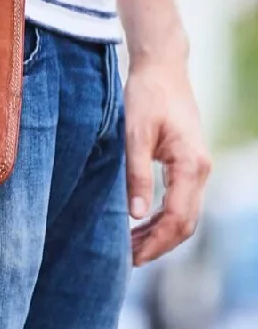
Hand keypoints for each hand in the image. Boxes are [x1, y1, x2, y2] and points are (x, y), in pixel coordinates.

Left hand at [125, 54, 211, 265]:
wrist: (162, 68)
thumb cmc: (146, 96)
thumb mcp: (134, 134)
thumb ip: (136, 175)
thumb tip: (135, 216)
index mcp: (191, 165)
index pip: (177, 218)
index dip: (155, 243)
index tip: (132, 259)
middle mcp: (201, 169)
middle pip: (185, 223)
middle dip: (158, 245)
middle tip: (127, 261)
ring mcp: (198, 167)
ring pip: (185, 214)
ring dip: (160, 234)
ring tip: (130, 247)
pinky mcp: (189, 163)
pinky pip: (180, 200)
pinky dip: (162, 217)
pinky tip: (140, 224)